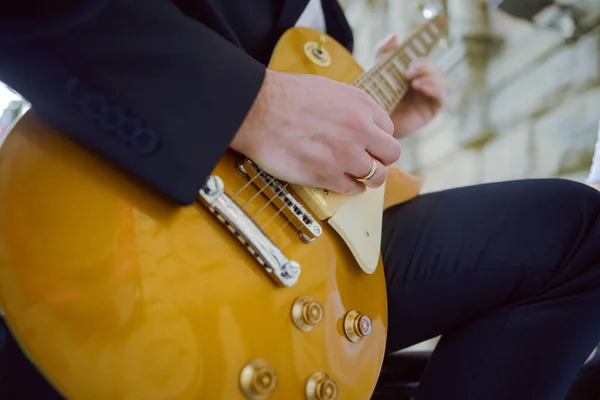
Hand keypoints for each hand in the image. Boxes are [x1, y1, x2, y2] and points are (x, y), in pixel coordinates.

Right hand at [230, 70, 400, 194]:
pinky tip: (340, 182)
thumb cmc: (285, 96)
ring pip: (377, 176)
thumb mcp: (329, 89)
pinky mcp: (327, 175)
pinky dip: (349, 188)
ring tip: (355, 175)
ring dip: (367, 177)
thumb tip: (359, 123)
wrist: (257, 110)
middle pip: (391, 154)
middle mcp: (360, 130)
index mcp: (361, 104)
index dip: (377, 139)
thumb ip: (350, 107)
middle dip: (381, 159)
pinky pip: (353, 190)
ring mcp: (345, 155)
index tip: (367, 144)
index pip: (388, 129)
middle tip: (368, 162)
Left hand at [376, 34, 445, 136]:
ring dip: (429, 77)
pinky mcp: (432, 110)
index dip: (424, 52)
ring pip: (440, 80)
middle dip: (423, 66)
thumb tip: (395, 35)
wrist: (374, 125)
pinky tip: (419, 87)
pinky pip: (440, 97)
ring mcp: (430, 96)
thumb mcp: (378, 72)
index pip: (425, 58)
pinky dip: (433, 89)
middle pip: (433, 68)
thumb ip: (383, 52)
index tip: (415, 50)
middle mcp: (425, 82)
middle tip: (407, 71)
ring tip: (412, 81)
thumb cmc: (376, 98)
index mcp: (414, 72)